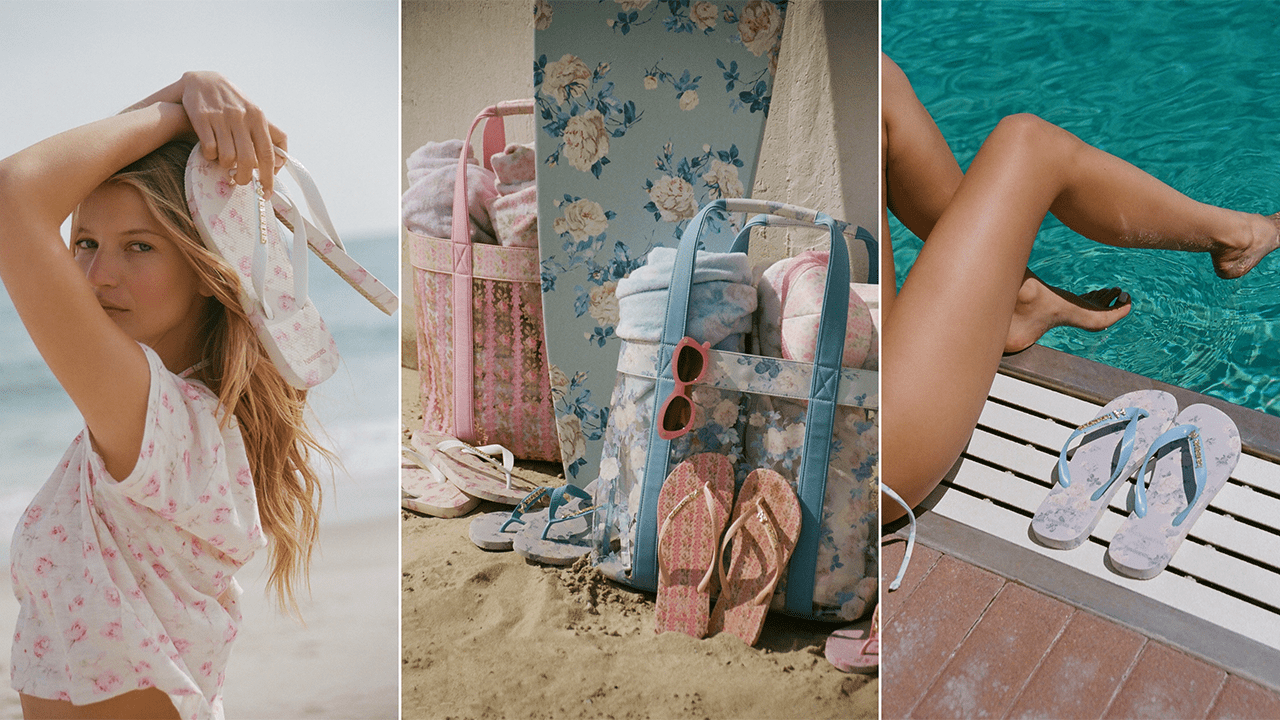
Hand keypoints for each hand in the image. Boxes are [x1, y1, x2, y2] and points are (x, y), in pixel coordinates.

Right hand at [178, 71, 287, 195]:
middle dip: (246, 178)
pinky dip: (211, 156)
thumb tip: (279, 163)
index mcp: (258, 117)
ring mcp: (222, 117)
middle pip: (249, 160)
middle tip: (241, 181)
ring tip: (225, 164)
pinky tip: (211, 153)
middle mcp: (242, 117)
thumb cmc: (234, 104)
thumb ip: (268, 136)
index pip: (269, 153)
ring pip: (228, 157)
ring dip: (226, 167)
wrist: (203, 80)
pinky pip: (210, 148)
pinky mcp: (202, 117)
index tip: (267, 191)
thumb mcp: (254, 113)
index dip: (270, 176)